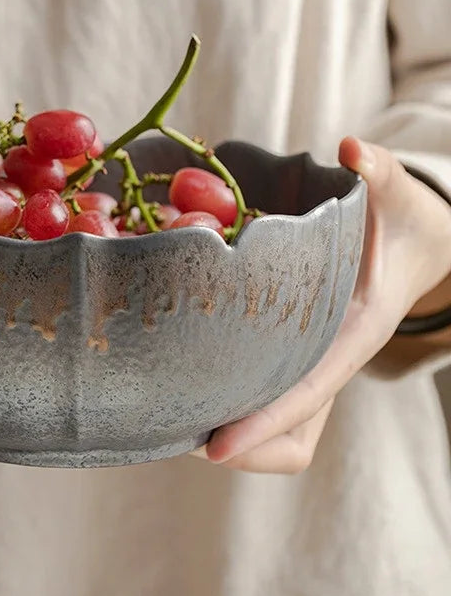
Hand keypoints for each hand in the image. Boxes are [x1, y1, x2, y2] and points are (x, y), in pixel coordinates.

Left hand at [195, 137, 450, 473]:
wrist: (419, 240)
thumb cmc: (405, 219)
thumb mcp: (397, 193)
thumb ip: (378, 172)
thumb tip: (349, 148)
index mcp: (356, 331)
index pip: (307, 391)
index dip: (262, 422)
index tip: (214, 447)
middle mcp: (335, 358)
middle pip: (292, 431)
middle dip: (242, 443)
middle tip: (175, 431)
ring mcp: (319, 362)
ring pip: (285, 427)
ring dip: (235, 429)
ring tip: (175, 416)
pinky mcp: (304, 354)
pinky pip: (274, 396)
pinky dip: (238, 401)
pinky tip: (193, 379)